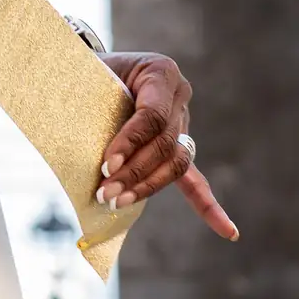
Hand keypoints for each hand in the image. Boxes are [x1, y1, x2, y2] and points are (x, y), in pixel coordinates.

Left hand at [96, 51, 237, 240]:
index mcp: (160, 72)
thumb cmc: (87, 69)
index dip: (130, 143)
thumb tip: (71, 135)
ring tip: (117, 202)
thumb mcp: (88, 72)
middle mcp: (179, 97)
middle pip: (164, 144)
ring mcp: (182, 122)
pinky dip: (207, 204)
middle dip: (134, 172)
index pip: (152, 116)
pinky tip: (227, 231)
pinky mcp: (178, 146)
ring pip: (175, 163)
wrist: (96, 67)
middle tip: (105, 193)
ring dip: (147, 187)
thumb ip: (87, 95)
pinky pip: (193, 177)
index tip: (106, 166)